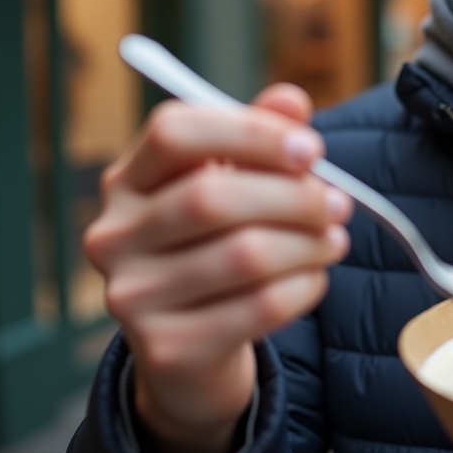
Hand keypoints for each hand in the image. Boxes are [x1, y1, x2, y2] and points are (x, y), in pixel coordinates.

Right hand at [83, 84, 351, 452]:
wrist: (189, 353)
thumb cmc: (214, 248)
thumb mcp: (231, 185)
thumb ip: (258, 136)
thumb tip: (292, 100)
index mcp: (125, 181)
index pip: (173, 132)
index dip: (250, 132)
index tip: (310, 148)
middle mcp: (114, 235)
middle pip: (212, 197)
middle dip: (293, 196)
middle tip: (338, 203)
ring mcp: (132, 296)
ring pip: (244, 255)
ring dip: (308, 243)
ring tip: (334, 240)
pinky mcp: (167, 348)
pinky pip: (259, 306)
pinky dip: (303, 287)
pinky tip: (315, 278)